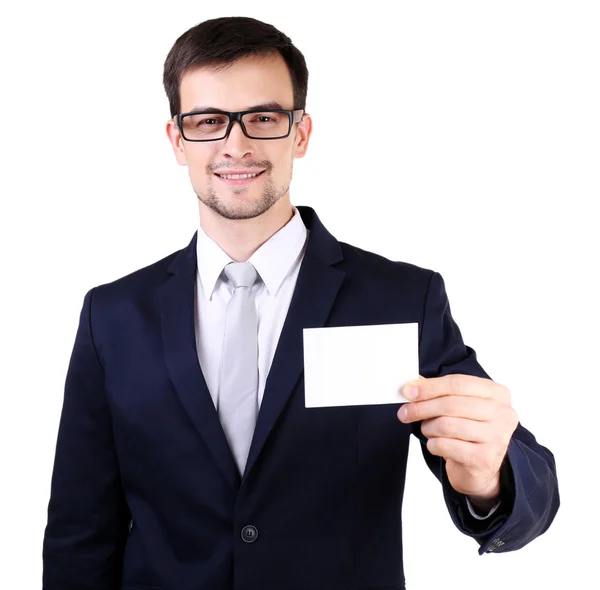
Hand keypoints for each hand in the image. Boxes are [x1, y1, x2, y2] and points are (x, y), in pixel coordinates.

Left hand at [397, 374, 517, 500]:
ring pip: (446, 425)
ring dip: (428, 427)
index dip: (429, 387)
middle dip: (422, 408)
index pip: (458, 383)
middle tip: (405, 412)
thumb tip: (412, 384)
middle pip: (450, 404)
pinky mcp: (484, 458)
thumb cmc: (468, 432)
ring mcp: (496, 437)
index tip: (408, 391)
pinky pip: (445, 445)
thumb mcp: (459, 406)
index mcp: (497, 394)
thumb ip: (439, 391)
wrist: (481, 469)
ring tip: (427, 430)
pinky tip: (436, 445)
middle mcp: (502, 413)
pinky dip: (433, 444)